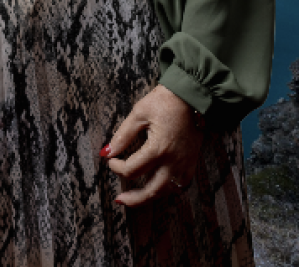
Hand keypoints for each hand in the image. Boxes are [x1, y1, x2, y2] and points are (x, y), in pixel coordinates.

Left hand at [104, 84, 202, 206]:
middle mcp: (174, 161)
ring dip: (150, 197)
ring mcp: (185, 164)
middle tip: (119, 200)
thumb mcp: (138, 114)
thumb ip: (122, 136)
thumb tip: (107, 152)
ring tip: (135, 198)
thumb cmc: (164, 102)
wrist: (191, 97)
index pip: (132, 170)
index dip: (117, 167)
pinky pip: (180, 185)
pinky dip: (167, 190)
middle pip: (153, 190)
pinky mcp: (192, 162)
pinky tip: (157, 188)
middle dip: (134, 198)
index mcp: (158, 149)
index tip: (110, 159)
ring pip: (168, 191)